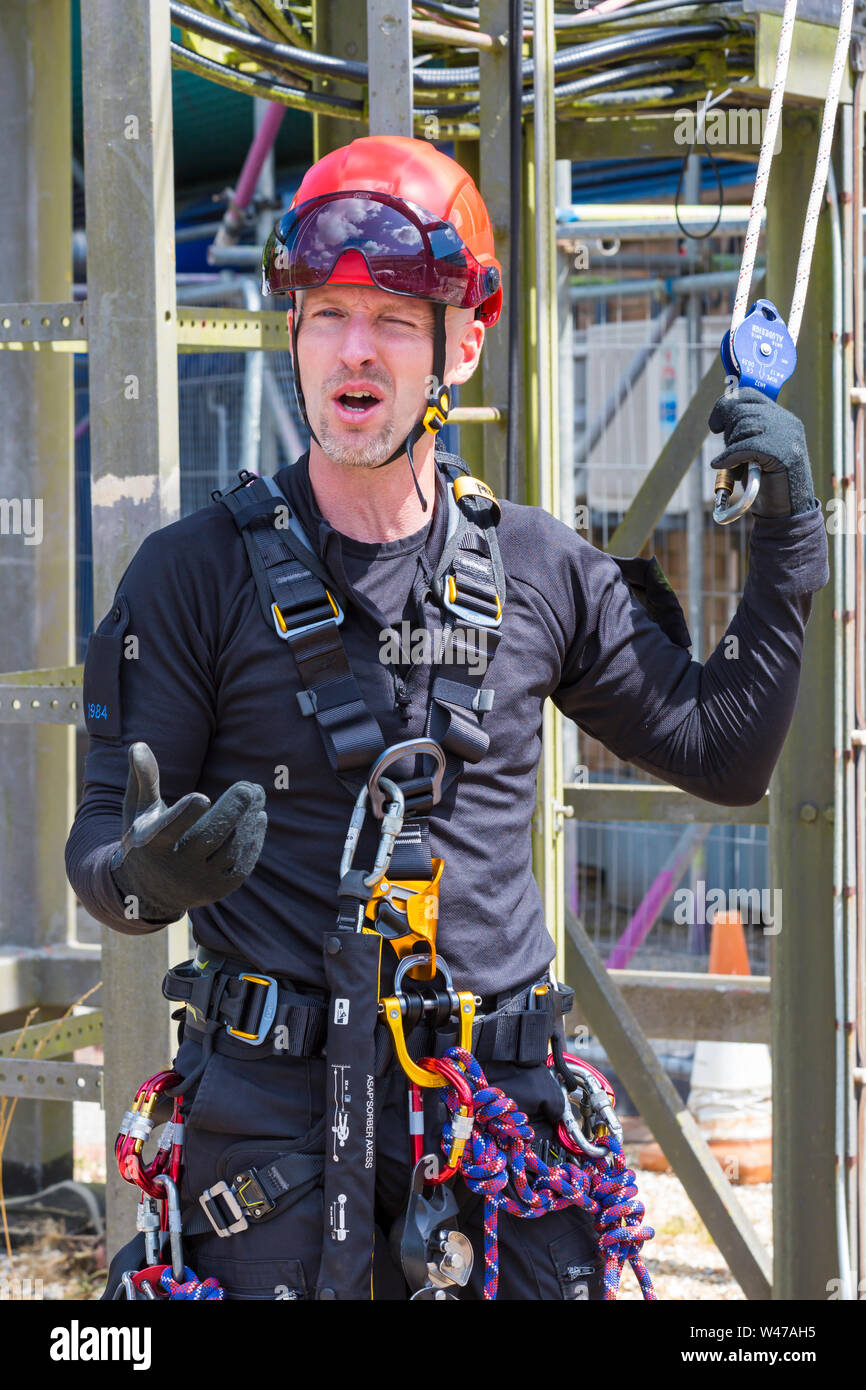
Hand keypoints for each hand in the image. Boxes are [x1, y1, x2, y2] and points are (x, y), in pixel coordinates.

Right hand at [110, 742, 266, 923]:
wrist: (146, 890)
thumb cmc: (144, 838)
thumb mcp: (138, 810)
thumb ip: (143, 778)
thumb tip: (139, 744)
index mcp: (151, 845)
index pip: (169, 830)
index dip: (185, 815)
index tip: (202, 797)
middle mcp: (174, 868)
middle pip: (208, 837)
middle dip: (231, 811)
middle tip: (249, 787)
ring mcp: (197, 882)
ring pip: (228, 849)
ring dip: (247, 821)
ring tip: (257, 794)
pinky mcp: (217, 891)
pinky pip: (240, 866)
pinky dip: (252, 842)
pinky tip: (259, 817)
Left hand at [708, 386, 815, 517]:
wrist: (788, 510)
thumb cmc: (768, 483)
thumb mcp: (756, 452)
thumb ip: (745, 432)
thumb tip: (720, 417)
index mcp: (782, 418)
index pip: (750, 395)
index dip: (727, 405)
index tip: (715, 424)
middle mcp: (785, 422)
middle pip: (742, 410)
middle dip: (727, 430)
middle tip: (728, 450)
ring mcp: (785, 436)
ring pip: (742, 427)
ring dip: (731, 447)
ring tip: (737, 466)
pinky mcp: (780, 452)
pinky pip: (744, 446)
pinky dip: (729, 457)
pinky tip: (721, 465)